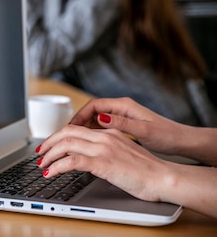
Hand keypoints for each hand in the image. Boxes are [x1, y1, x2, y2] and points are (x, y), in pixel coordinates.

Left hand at [36, 124, 169, 201]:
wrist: (163, 178)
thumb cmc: (147, 170)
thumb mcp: (124, 152)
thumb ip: (107, 149)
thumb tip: (91, 155)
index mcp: (109, 131)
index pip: (76, 127)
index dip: (58, 135)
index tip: (49, 144)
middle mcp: (104, 136)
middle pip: (66, 132)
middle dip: (48, 142)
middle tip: (39, 153)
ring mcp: (103, 148)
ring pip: (65, 144)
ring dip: (49, 155)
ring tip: (42, 165)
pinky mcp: (102, 162)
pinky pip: (71, 161)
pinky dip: (57, 166)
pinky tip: (51, 173)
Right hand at [68, 97, 187, 156]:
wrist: (182, 141)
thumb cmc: (167, 135)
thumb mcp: (144, 131)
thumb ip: (121, 124)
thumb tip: (100, 118)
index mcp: (124, 105)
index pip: (93, 105)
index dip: (79, 115)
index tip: (69, 127)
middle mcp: (121, 108)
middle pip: (91, 111)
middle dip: (77, 122)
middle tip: (66, 135)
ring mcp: (122, 116)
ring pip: (95, 119)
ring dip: (84, 128)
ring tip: (73, 140)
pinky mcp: (123, 125)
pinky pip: (102, 126)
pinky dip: (93, 133)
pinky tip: (89, 143)